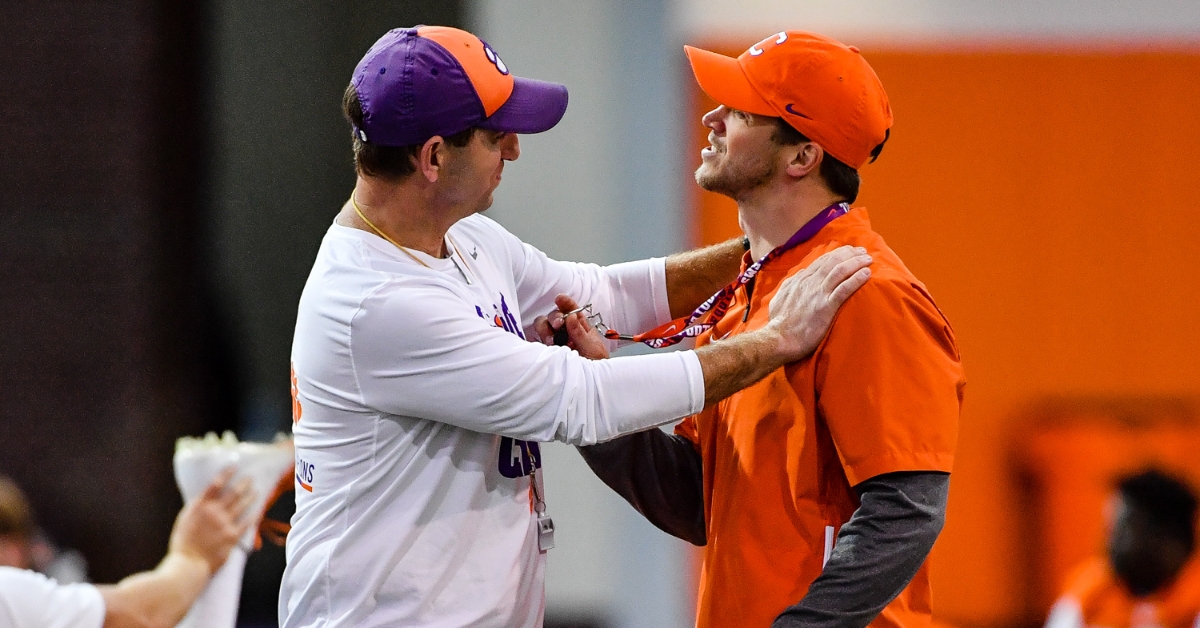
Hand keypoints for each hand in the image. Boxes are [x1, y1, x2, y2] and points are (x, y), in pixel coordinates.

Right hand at [168, 467, 254, 574]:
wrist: (188, 564)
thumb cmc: (183, 543)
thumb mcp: (185, 520)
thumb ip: (197, 508)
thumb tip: (207, 498)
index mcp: (199, 506)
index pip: (215, 484)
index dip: (226, 474)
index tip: (234, 467)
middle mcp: (213, 512)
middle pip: (233, 492)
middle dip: (243, 483)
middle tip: (250, 478)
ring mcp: (224, 523)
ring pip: (242, 505)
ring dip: (250, 496)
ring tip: (256, 491)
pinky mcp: (232, 536)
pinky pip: (247, 523)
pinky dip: (254, 515)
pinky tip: (259, 510)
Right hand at [532, 294, 609, 359]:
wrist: (589, 385)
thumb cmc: (595, 365)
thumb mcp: (592, 349)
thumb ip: (580, 333)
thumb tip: (570, 316)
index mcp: (579, 326)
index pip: (571, 309)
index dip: (565, 302)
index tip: (559, 299)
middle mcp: (565, 331)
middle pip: (553, 316)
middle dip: (554, 318)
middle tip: (558, 325)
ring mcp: (554, 341)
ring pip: (542, 326)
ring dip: (545, 330)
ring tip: (552, 342)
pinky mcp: (545, 351)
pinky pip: (535, 342)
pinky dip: (536, 342)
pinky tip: (544, 348)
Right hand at [764, 245, 871, 361]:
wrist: (779, 339)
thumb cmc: (779, 323)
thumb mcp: (780, 298)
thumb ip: (790, 285)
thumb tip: (799, 275)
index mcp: (800, 280)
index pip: (822, 261)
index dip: (837, 254)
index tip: (849, 251)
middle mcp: (810, 282)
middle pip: (833, 261)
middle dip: (850, 254)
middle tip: (863, 251)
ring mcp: (818, 293)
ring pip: (840, 270)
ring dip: (856, 262)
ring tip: (868, 259)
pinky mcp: (826, 306)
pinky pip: (845, 288)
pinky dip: (857, 279)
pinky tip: (867, 274)